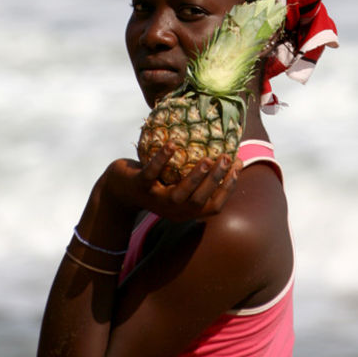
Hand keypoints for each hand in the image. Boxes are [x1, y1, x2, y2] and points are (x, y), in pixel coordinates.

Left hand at [102, 145, 242, 221]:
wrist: (118, 190)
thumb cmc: (155, 181)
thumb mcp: (176, 182)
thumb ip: (196, 176)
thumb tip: (223, 151)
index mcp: (185, 211)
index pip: (214, 206)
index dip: (229, 188)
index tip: (239, 166)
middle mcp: (173, 210)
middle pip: (200, 201)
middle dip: (217, 180)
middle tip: (227, 158)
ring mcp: (155, 199)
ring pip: (179, 194)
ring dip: (195, 177)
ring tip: (208, 159)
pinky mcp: (139, 186)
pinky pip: (152, 173)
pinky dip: (162, 159)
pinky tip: (173, 145)